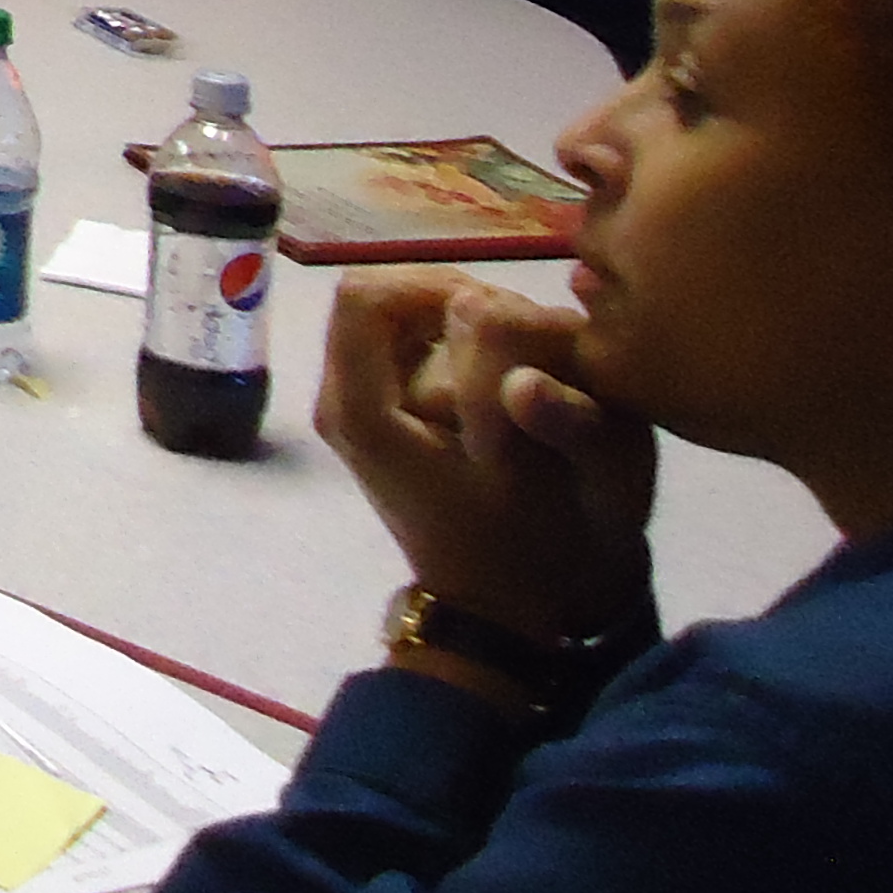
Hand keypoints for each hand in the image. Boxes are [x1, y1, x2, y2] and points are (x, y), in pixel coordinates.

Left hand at [317, 273, 656, 647]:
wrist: (504, 604)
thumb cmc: (534, 542)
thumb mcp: (548, 471)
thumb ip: (528, 393)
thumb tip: (486, 312)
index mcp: (362, 414)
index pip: (366, 298)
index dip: (432, 287)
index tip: (496, 315)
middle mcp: (344, 401)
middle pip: (389, 303)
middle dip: (460, 313)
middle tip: (524, 354)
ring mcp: (357, 406)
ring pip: (406, 320)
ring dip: (465, 334)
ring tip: (518, 379)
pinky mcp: (380, 412)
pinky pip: (416, 345)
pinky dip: (460, 351)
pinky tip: (501, 386)